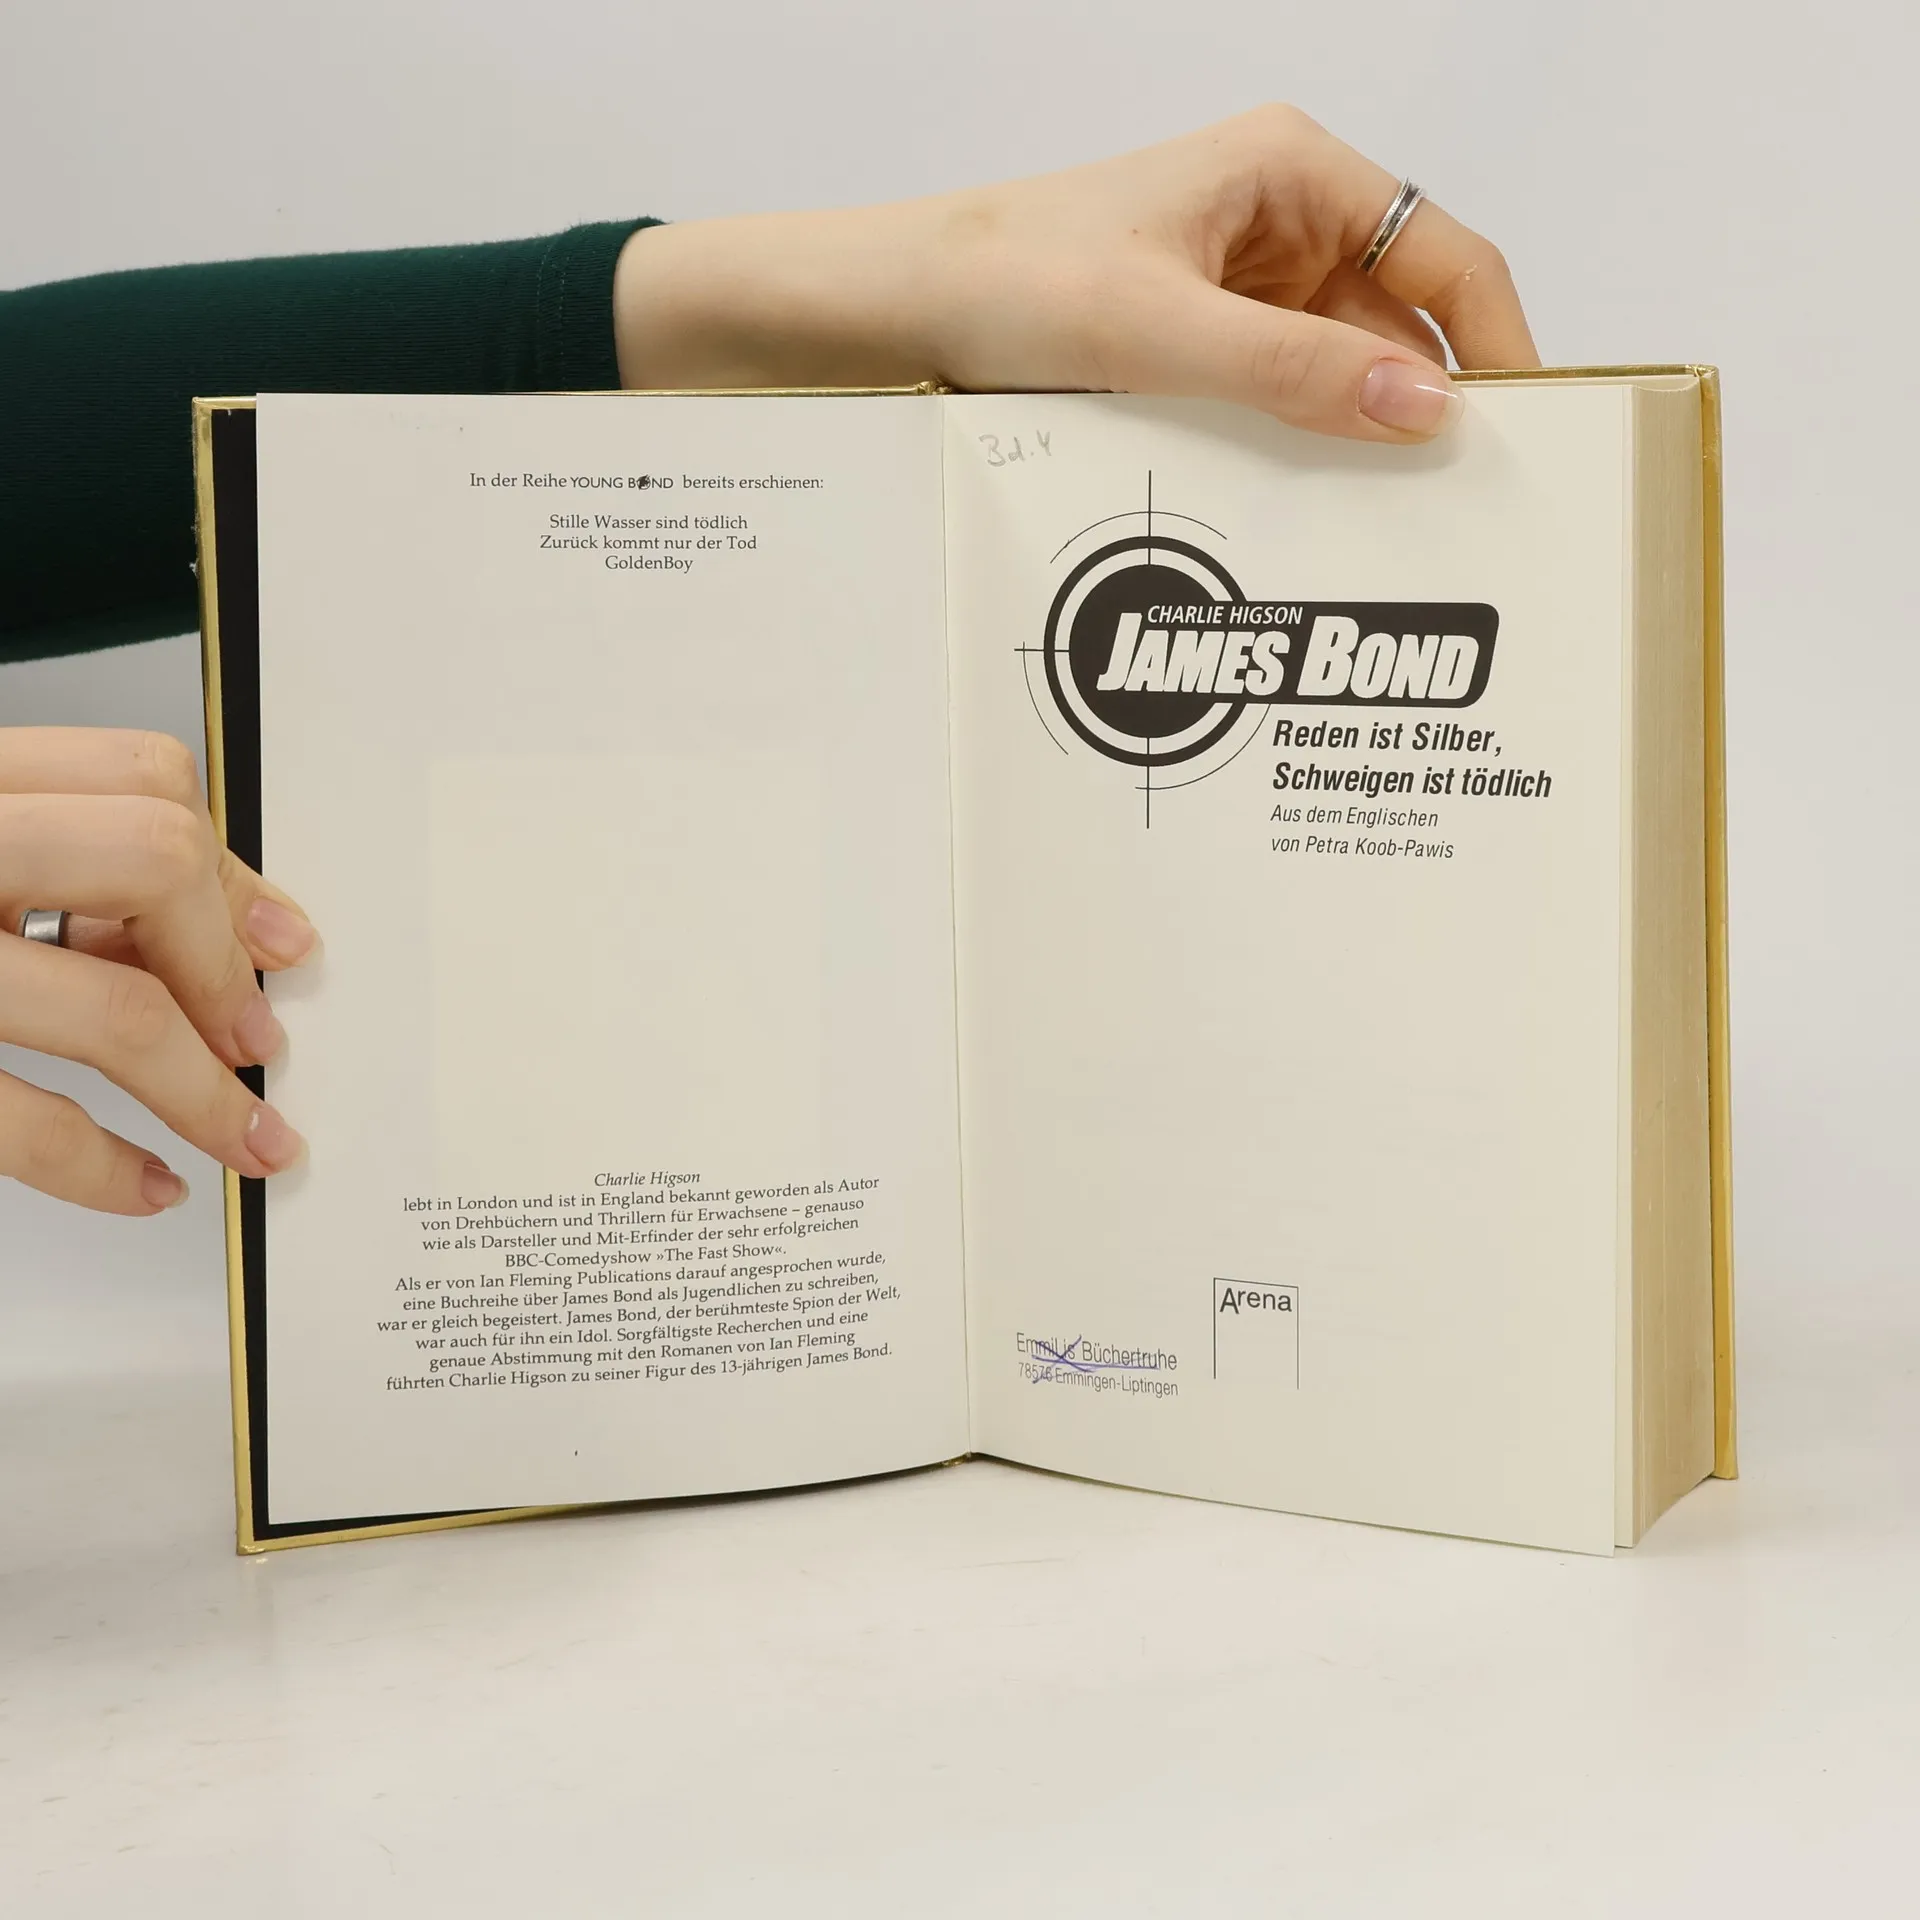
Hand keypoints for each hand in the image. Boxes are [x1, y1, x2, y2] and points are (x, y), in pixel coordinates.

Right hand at [0, 728, 314, 1214]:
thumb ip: (67, 870)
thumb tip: (233, 931)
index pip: (143, 780)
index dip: (229, 870)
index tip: (275, 945)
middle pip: (151, 861)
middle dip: (220, 964)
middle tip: (250, 1037)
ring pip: (108, 1010)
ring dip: (203, 1093)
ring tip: (245, 1135)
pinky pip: (14, 1120)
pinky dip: (102, 1168)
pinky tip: (144, 1184)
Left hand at [613, 105, 1537, 441]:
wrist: (892, 307)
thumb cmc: (1006, 279)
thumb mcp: (1158, 331)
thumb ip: (1293, 372)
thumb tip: (1425, 408)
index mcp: (1292, 172)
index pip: (1444, 256)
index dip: (1496, 345)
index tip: (1527, 434)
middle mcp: (1280, 222)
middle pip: (1402, 319)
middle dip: (1429, 404)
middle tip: (1464, 506)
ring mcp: (1241, 284)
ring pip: (1342, 367)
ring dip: (1359, 435)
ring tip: (1389, 522)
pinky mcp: (1200, 342)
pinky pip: (1281, 395)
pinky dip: (1299, 445)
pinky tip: (1305, 504)